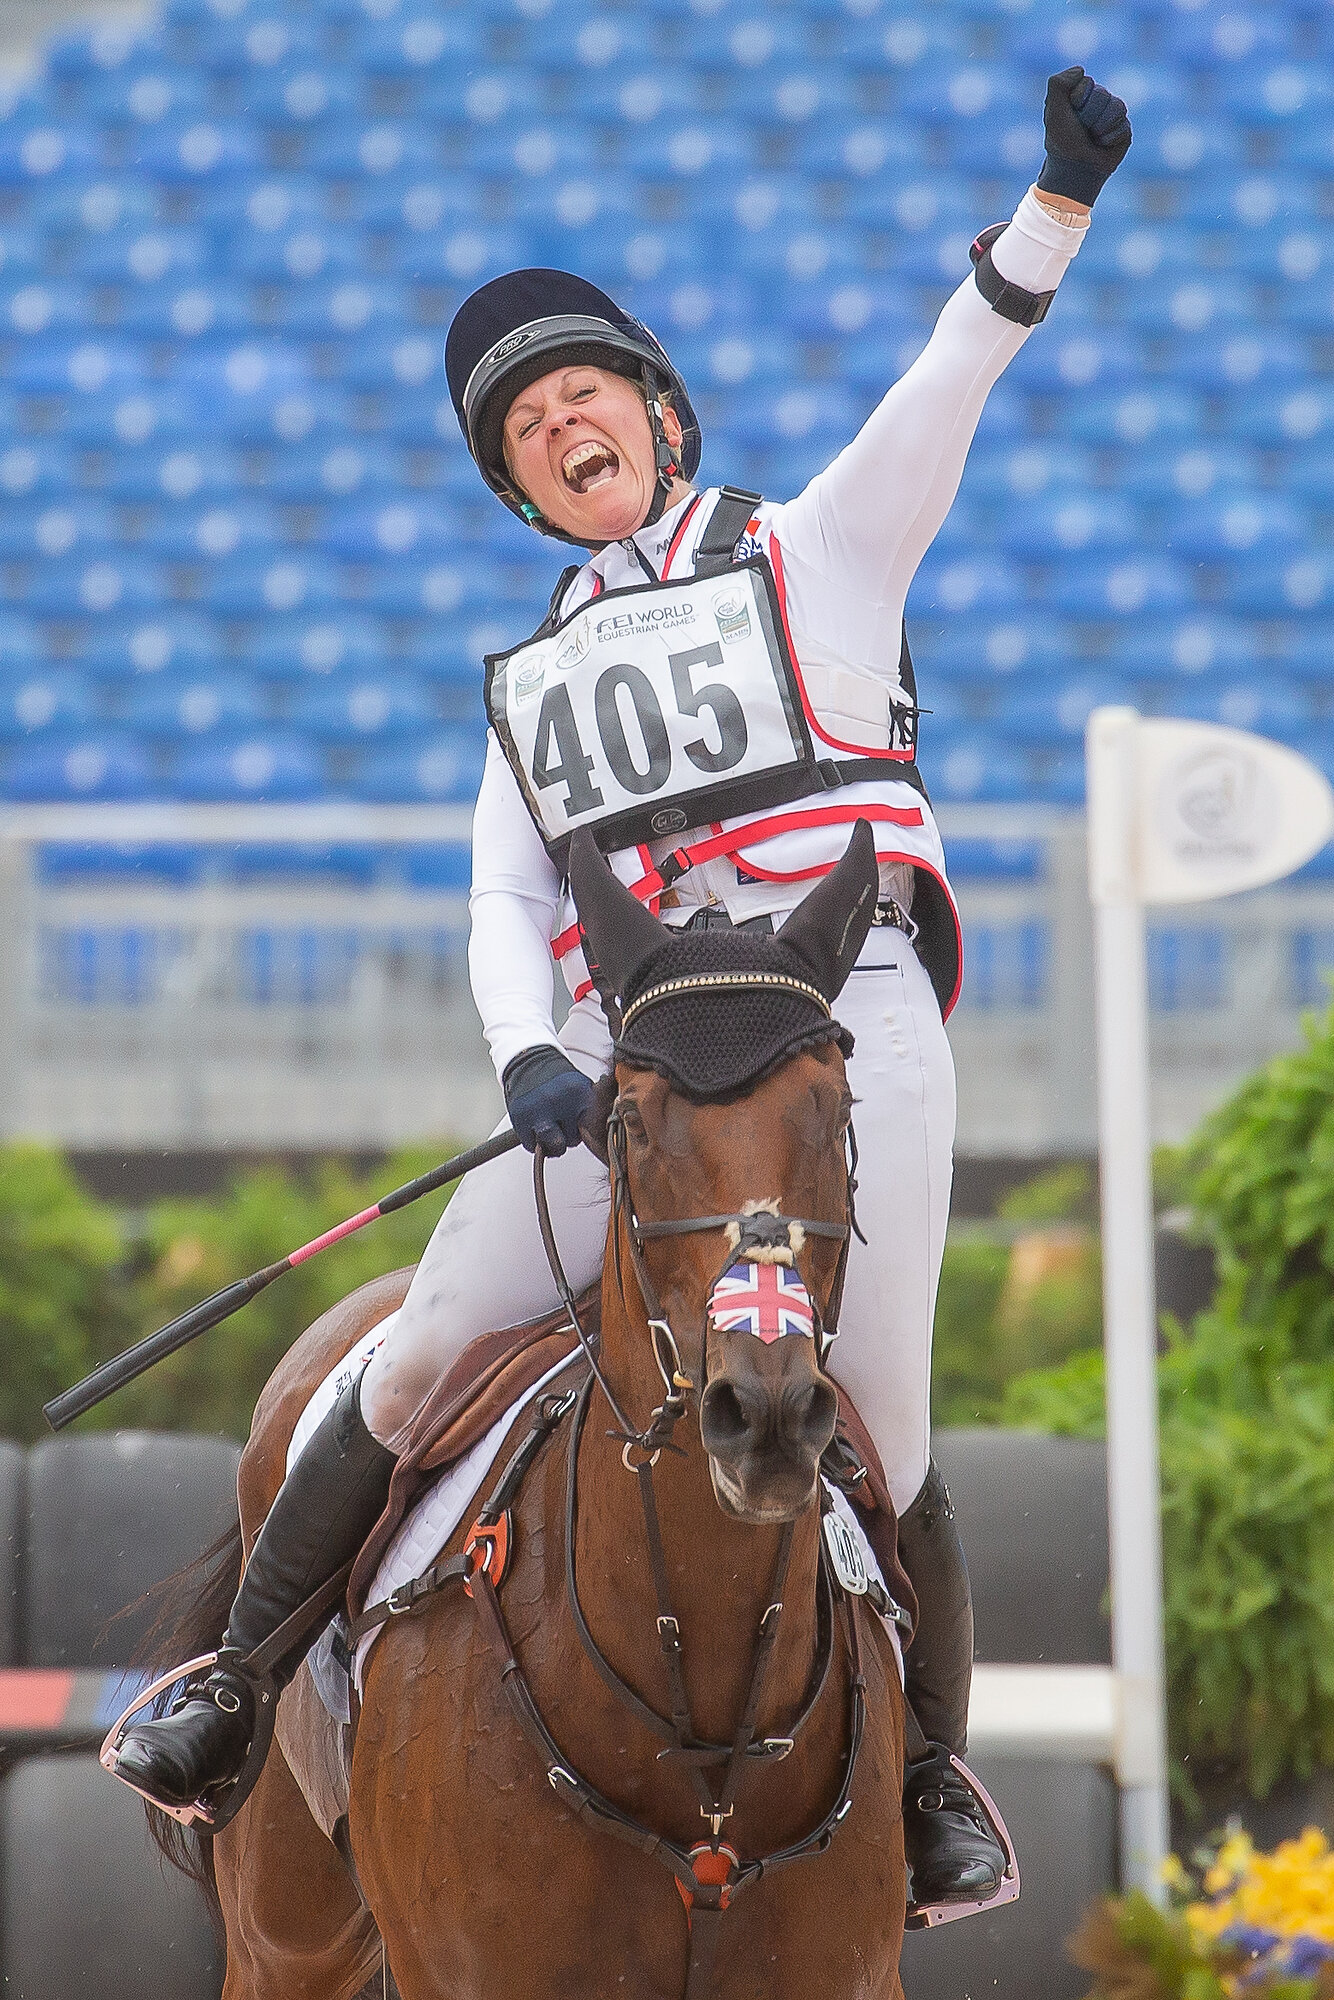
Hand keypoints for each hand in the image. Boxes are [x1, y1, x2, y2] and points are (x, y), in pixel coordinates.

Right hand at [502, 1045, 595, 1155]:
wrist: (529, 1059)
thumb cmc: (557, 1078)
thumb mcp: (581, 1087)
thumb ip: (590, 1110)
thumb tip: (597, 1138)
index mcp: (580, 1093)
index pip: (592, 1130)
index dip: (586, 1130)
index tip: (579, 1121)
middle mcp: (560, 1101)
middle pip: (572, 1140)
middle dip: (568, 1135)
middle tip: (561, 1120)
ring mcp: (539, 1110)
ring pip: (553, 1146)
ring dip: (551, 1143)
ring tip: (549, 1127)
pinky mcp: (521, 1117)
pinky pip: (531, 1145)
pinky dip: (532, 1140)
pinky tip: (535, 1124)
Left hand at [1037, 66, 1131, 207]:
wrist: (1075, 170)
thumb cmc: (1063, 142)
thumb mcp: (1053, 111)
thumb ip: (1058, 83)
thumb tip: (1081, 70)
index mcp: (1080, 95)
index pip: (1086, 82)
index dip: (1077, 99)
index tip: (1069, 115)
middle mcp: (1097, 102)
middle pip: (1102, 93)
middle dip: (1089, 114)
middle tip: (1081, 129)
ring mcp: (1112, 115)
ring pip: (1116, 107)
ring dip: (1099, 126)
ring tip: (1092, 138)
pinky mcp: (1124, 129)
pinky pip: (1123, 124)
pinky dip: (1109, 137)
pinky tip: (1102, 145)